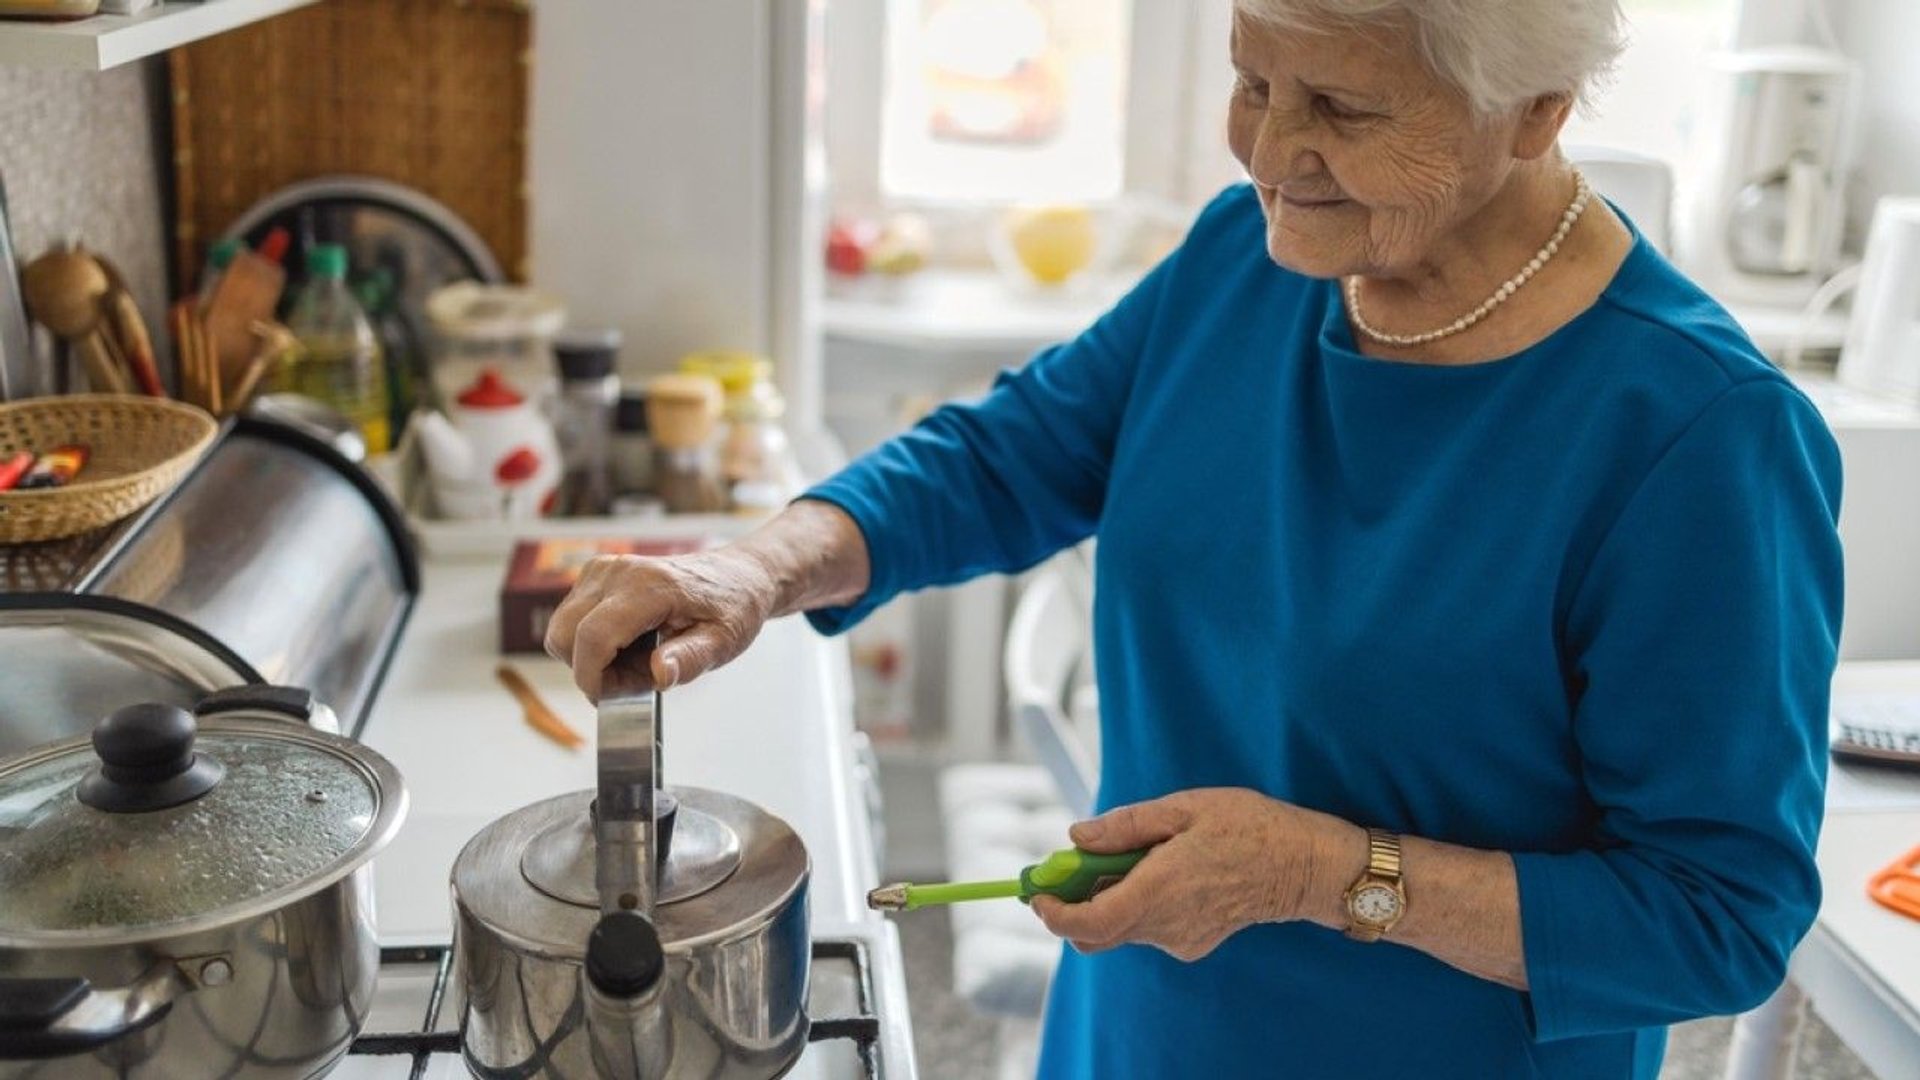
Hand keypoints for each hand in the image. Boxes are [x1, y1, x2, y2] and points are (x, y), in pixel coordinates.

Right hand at [544, 547, 778, 700]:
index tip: (611, 698)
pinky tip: (628, 644)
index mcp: (649, 587)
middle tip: (635, 680)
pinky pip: (571, 619)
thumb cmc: (731, 606)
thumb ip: (689, 659)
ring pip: (562, 629)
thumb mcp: (723, 641)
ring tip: (636, 661)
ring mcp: (602, 571)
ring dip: (591, 658)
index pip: (593, 636)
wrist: (735, 576)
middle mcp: (617, 573)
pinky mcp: (596, 575)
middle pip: (564, 634)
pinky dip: (591, 642)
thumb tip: (659, 675)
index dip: (592, 678)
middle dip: (591, 671)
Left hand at [1030, 788, 1361, 960]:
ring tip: (1136, 856)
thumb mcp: (1183, 808)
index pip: (1087, 923)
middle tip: (1076, 865)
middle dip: (1075, 903)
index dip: (1053, 912)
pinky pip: (1148, 929)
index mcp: (1158, 889)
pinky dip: (1138, 904)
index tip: (1038, 893)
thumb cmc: (1247, 826)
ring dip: (1109, 898)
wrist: (1302, 864)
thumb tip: (1076, 837)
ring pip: (1121, 928)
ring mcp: (1180, 939)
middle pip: (1095, 932)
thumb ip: (1125, 826)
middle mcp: (1165, 924)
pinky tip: (1165, 873)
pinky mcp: (1192, 944)